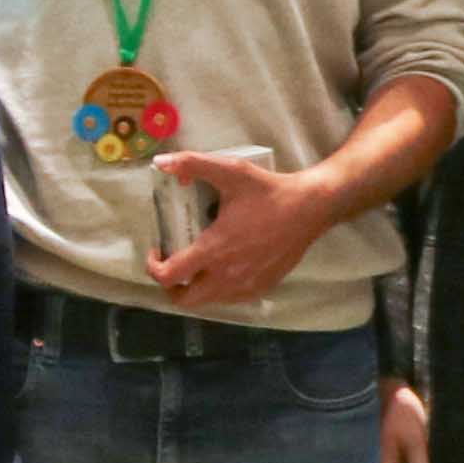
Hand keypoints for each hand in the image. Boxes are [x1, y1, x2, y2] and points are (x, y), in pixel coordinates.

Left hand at [134, 148, 332, 307]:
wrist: (310, 208)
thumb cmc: (268, 191)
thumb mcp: (230, 171)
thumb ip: (192, 164)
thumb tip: (160, 161)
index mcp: (214, 250)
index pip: (169, 276)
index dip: (153, 266)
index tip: (157, 249)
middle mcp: (228, 275)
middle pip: (184, 300)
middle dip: (171, 286)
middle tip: (174, 262)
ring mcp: (246, 285)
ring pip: (208, 301)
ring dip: (195, 287)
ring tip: (198, 262)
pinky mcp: (262, 288)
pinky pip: (230, 299)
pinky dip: (218, 289)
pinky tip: (223, 266)